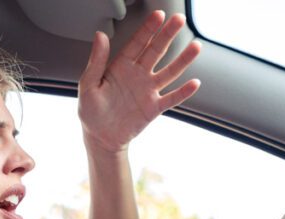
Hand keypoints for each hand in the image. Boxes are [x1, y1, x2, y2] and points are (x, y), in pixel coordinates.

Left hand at [78, 11, 201, 153]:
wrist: (101, 138)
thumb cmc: (91, 112)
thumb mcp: (88, 86)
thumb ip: (96, 61)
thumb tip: (100, 35)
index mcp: (121, 66)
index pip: (138, 43)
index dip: (148, 29)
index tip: (159, 15)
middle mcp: (138, 75)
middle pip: (157, 51)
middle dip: (168, 35)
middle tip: (179, 19)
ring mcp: (148, 90)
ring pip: (169, 72)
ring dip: (182, 60)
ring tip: (196, 46)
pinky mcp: (154, 108)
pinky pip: (172, 98)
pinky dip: (183, 92)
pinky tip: (194, 83)